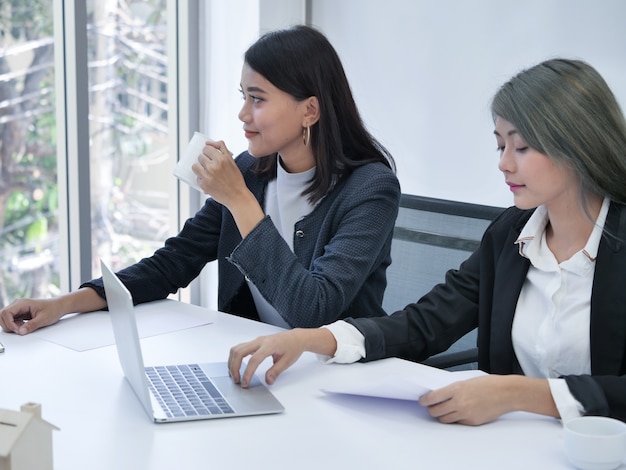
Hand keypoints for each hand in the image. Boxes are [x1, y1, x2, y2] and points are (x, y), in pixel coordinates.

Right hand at [0, 298, 65, 334]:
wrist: (59, 306)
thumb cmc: (53, 309)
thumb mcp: (44, 319)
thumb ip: (32, 325)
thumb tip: (21, 331)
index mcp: (22, 303)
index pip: (6, 313)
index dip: (9, 323)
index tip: (18, 330)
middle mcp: (18, 305)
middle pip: (2, 316)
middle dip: (8, 325)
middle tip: (19, 330)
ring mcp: (18, 309)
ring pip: (5, 319)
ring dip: (11, 326)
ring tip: (23, 328)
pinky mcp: (20, 314)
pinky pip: (11, 321)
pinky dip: (15, 326)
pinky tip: (24, 327)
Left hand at [192, 140, 243, 204]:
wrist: (237, 196)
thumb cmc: (235, 178)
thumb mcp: (231, 160)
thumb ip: (221, 148)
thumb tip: (207, 142)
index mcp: (221, 158)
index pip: (206, 149)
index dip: (207, 152)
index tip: (210, 156)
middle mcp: (214, 166)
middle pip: (200, 157)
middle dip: (204, 160)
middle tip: (210, 166)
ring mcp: (207, 176)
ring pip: (195, 166)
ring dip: (199, 168)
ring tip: (206, 172)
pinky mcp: (204, 185)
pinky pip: (197, 177)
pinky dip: (201, 179)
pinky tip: (209, 181)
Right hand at [228, 330, 306, 387]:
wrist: (296, 338)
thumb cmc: (293, 347)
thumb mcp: (287, 361)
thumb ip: (276, 371)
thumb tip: (268, 381)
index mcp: (269, 345)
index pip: (254, 360)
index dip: (248, 373)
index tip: (245, 383)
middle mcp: (260, 341)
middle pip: (240, 352)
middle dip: (234, 367)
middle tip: (237, 380)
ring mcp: (256, 341)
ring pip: (236, 349)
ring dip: (232, 362)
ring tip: (234, 375)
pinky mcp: (254, 343)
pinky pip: (239, 348)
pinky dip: (234, 358)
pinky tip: (236, 367)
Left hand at [418, 374, 557, 424]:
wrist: (506, 393)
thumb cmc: (489, 384)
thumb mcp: (466, 381)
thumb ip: (452, 388)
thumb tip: (439, 394)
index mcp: (456, 389)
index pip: (433, 398)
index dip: (424, 400)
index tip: (422, 401)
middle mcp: (459, 402)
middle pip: (436, 411)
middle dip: (431, 410)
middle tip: (431, 407)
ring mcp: (466, 414)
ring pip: (445, 420)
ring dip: (442, 416)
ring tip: (443, 411)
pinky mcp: (472, 422)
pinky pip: (458, 423)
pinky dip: (455, 419)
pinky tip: (458, 413)